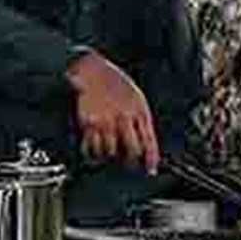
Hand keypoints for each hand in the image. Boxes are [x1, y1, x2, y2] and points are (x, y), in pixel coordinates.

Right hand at [68, 50, 159, 171]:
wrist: (93, 70)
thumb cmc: (115, 84)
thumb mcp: (137, 98)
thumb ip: (141, 120)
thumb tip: (146, 142)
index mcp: (139, 111)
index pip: (149, 140)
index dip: (151, 158)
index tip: (151, 169)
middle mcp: (124, 118)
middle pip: (132, 150)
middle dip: (132, 161)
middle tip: (129, 164)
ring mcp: (106, 121)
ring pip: (111, 152)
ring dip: (111, 157)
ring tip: (110, 154)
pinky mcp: (89, 123)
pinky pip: (92, 147)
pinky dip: (93, 153)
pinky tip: (95, 152)